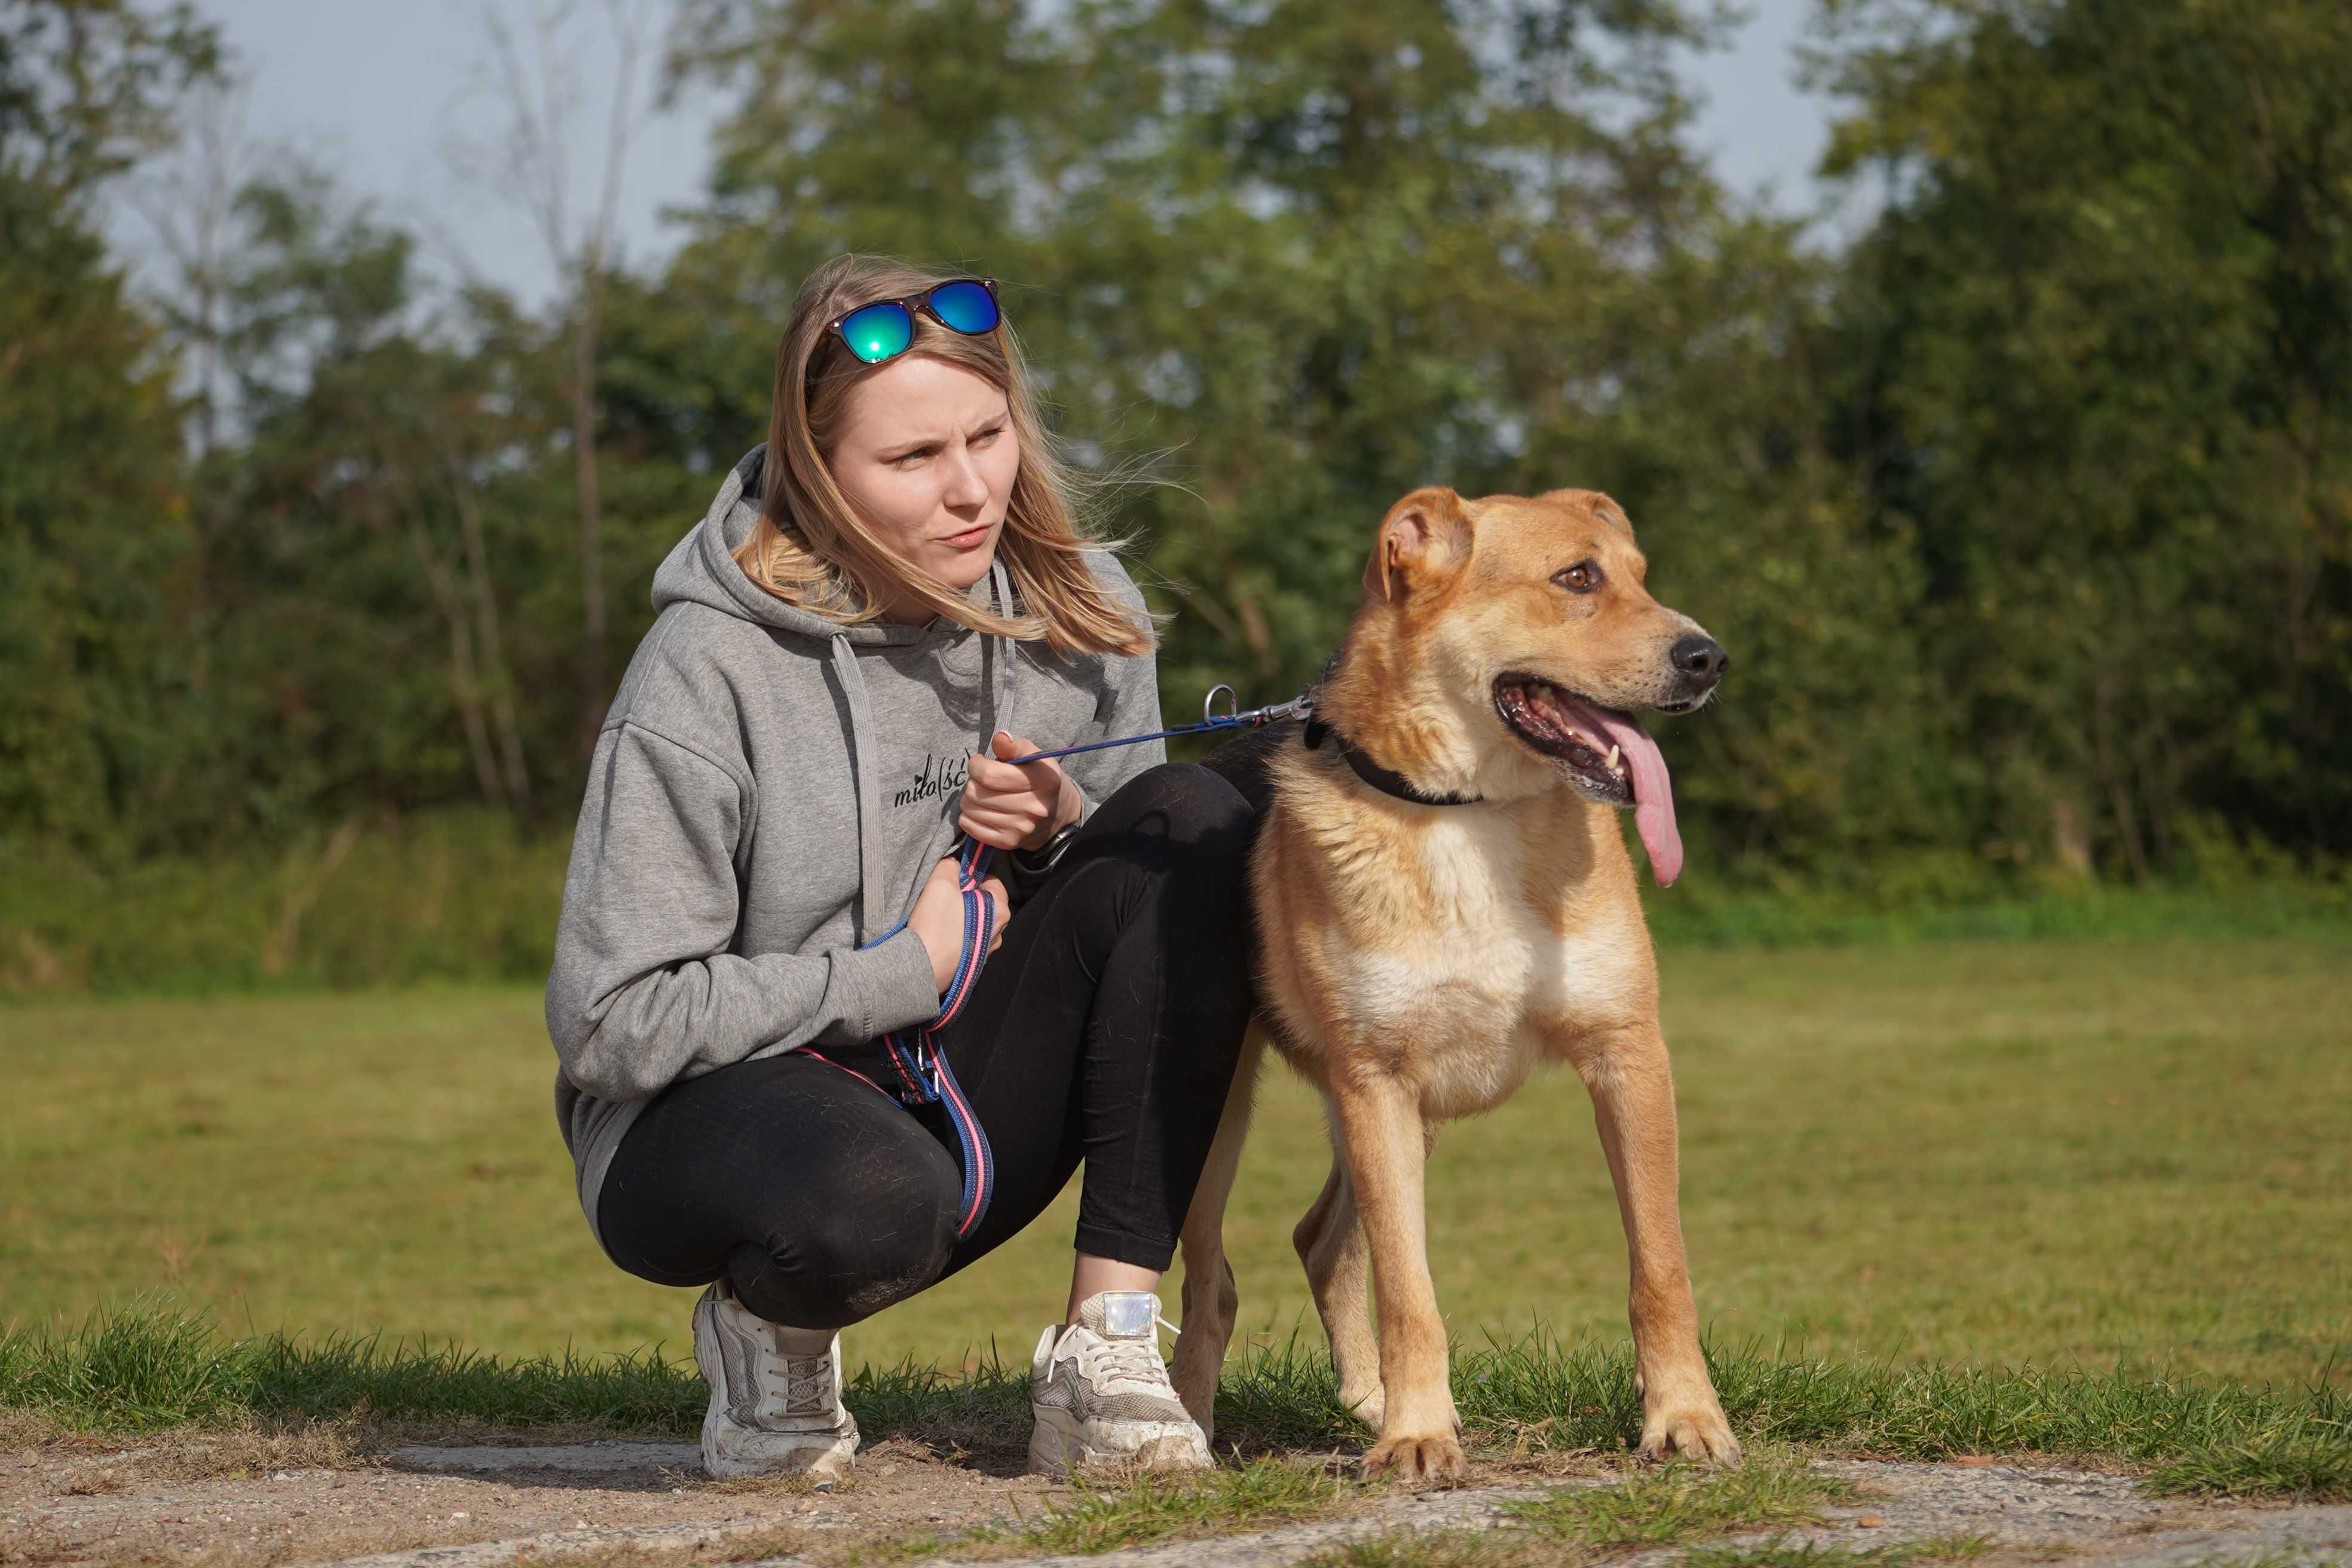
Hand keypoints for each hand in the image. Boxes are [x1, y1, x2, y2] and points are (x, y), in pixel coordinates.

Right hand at [907, 854, 1007, 993]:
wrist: (922, 969)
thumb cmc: (936, 925)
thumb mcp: (941, 883)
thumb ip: (950, 866)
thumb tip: (953, 865)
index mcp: (999, 910)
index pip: (993, 881)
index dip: (973, 875)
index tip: (955, 879)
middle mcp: (999, 932)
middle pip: (984, 903)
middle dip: (965, 897)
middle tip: (943, 897)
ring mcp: (986, 952)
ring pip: (974, 923)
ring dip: (959, 917)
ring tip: (938, 917)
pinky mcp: (971, 965)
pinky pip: (966, 941)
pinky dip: (955, 935)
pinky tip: (938, 935)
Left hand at [959, 730, 1081, 850]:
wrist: (1056, 813)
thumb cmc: (1039, 777)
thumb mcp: (1033, 756)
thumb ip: (1014, 746)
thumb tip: (1000, 738)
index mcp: (1043, 780)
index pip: (990, 775)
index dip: (976, 765)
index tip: (979, 762)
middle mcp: (1033, 807)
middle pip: (976, 792)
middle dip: (972, 781)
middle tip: (982, 780)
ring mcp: (1021, 828)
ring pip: (969, 809)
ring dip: (969, 799)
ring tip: (983, 794)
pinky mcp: (1008, 842)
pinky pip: (969, 826)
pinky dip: (968, 816)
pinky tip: (982, 809)